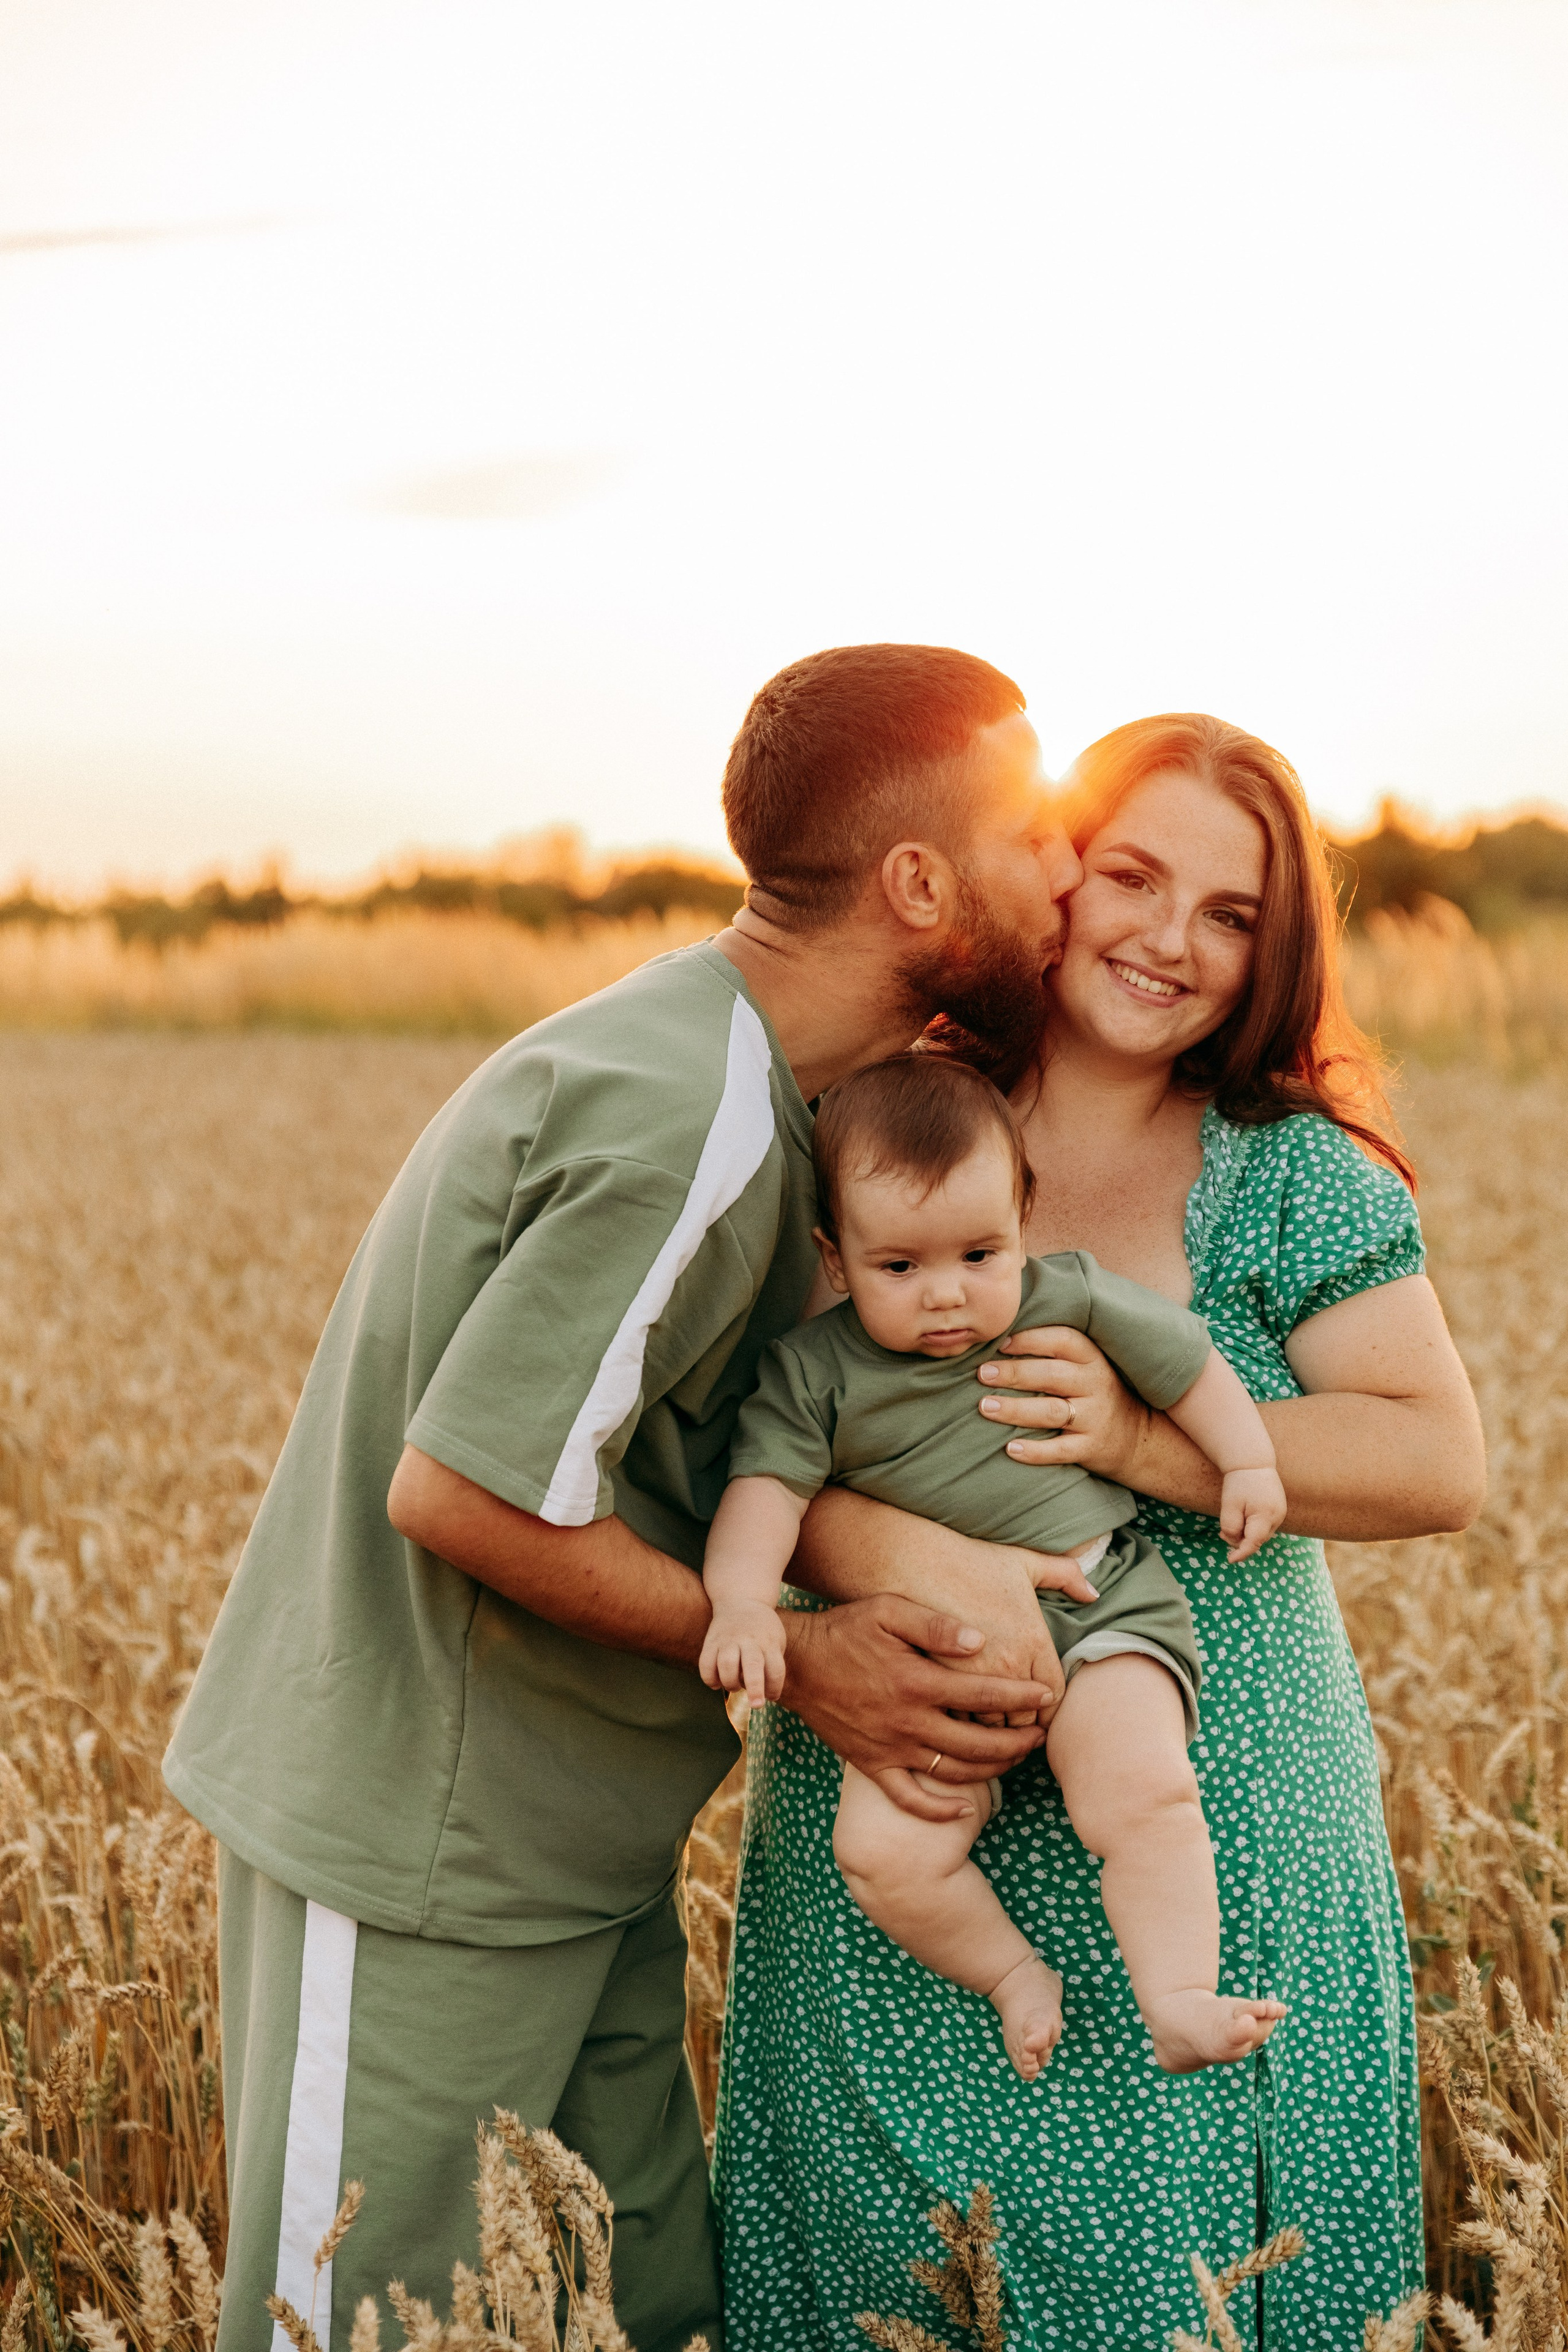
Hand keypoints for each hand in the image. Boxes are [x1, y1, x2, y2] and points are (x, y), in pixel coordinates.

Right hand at [699, 1600, 787, 1702]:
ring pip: (726, 1665)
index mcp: (769, 1642)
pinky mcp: (711, 1641)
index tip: (772, 1697)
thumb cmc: (763, 1630)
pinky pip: (705, 1664)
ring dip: (731, 1683)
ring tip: (735, 1686)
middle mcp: (749, 1640)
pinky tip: (717, 1683)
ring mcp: (728, 1640)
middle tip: (756, 1705)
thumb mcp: (776, 1640)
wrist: (741, 1599)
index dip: (775, 1687)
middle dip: (755, 1689)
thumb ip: (773, 1665)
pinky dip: (710, 1679)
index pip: (776, 1668)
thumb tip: (767, 1695)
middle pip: (752, 1665)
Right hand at [779, 1598, 1052, 1822]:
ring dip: (992, 1771)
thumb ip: (935, 1626)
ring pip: (953, 1772)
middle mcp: (908, 1722)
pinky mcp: (871, 1764)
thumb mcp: (889, 1610)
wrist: (795, 1664)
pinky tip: (965, 1810)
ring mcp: (890, 1748)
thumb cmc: (845, 1629)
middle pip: (978, 1743)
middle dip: (1017, 1742)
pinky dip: (939, 1810)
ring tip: (1016, 1759)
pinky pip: (909, 1799)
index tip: (1048, 1696)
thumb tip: (980, 1640)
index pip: (984, 1695)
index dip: (1022, 1697)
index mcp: (917, 1682)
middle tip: (1041, 1734)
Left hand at [977, 1326, 1149, 1482]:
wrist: (1138, 1437)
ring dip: (1016, 1409)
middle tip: (982, 1373)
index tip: (1000, 1343)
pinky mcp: (1091, 1447)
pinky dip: (1035, 1452)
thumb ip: (1055, 1353)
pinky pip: (1060, 1450)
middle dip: (1014, 1373)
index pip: (1063, 1340)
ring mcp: (1094, 1418)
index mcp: (1092, 1359)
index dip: (1031, 1339)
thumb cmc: (1095, 1393)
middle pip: (1051, 1375)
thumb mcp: (1087, 1367)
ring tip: (985, 1407)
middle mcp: (1095, 1385)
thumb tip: (1001, 1336)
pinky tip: (1010, 1448)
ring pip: (1051, 1412)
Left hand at [1220, 1466, 1287, 1561]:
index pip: (1253, 1543)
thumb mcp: (1229, 1505)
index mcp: (1265, 1515)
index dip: (1241, 1553)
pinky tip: (1242, 1518)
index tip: (1230, 1560)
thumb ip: (1230, 1526)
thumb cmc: (1238, 1483)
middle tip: (1221, 1534)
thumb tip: (1235, 1542)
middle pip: (1257, 1540)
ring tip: (1232, 1522)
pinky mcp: (1279, 1511)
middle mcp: (1277, 1517)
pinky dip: (1253, 1527)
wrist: (1253, 1462)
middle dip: (1240, 1541)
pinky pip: (1265, 1526)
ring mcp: (1280, 1514)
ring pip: (1261, 1534)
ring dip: (1246, 1534)